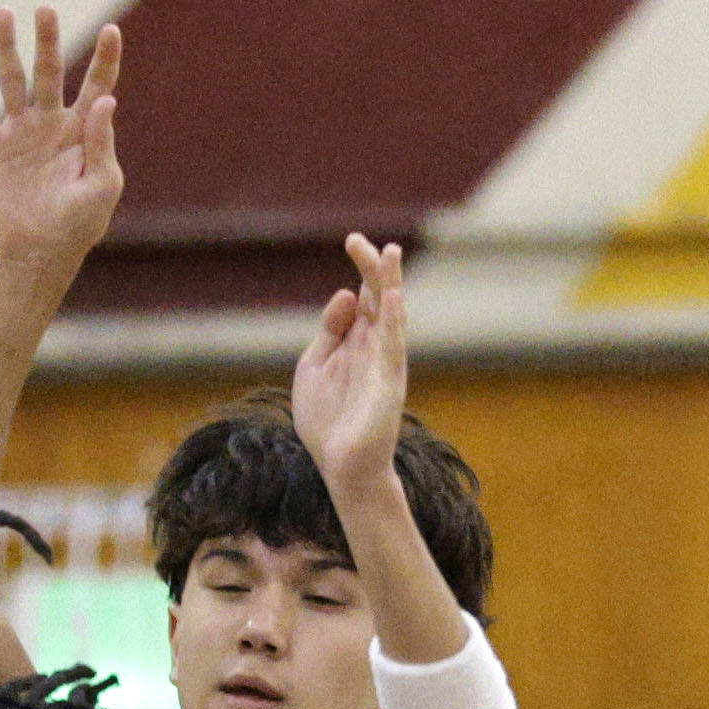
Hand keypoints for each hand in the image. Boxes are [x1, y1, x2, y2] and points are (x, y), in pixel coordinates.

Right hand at [0, 10, 122, 278]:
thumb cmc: (78, 224)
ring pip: (12, 79)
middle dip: (47, 41)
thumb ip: (103, 143)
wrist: (37, 252)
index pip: (97, 85)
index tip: (112, 29)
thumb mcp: (101, 187)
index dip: (105, 58)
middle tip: (45, 9)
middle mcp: (49, 122)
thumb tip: (106, 99)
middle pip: (49, 71)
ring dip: (7, 47)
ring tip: (4, 14)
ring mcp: (19, 130)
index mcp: (81, 130)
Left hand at [292, 234, 409, 494]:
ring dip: (389, 285)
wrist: (341, 468)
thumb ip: (330, 331)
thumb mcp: (315, 367)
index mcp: (358, 342)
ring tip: (390, 253)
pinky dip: (392, 321)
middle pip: (377, 298)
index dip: (361, 268)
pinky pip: (392, 347)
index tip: (353, 240)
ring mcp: (384, 364)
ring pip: (390, 316)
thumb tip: (347, 293)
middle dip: (372, 267)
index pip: (363, 296)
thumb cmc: (328, 422)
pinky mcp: (388, 384)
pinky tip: (391, 297)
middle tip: (359, 239)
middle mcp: (375, 347)